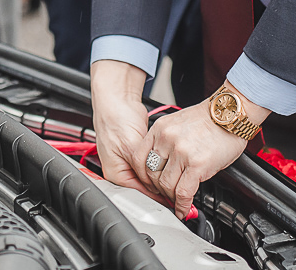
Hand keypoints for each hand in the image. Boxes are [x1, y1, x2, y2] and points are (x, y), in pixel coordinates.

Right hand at [90, 60, 166, 201]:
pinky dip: (162, 163)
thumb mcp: (130, 146)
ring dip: (164, 174)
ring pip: (151, 175)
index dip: (159, 195)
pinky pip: (152, 163)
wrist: (115, 99)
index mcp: (116, 174)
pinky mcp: (138, 151)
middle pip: (147, 186)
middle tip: (181, 184)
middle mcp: (123, 170)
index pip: (141, 193)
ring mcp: (130, 161)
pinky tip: (172, 161)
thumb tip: (159, 185)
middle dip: (163, 185)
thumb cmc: (115, 119)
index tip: (176, 196)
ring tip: (179, 173)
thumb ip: (144, 166)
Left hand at [140, 81, 269, 218]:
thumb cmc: (208, 119)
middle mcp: (167, 140)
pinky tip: (184, 209)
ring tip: (177, 200)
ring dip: (171, 197)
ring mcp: (181, 152)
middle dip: (158, 189)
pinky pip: (183, 192)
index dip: (142, 177)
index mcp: (159, 129)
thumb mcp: (177, 124)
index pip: (138, 159)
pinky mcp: (197, 164)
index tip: (149, 184)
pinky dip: (182, 205)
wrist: (230, 114)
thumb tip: (163, 167)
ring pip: (166, 185)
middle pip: (151, 175)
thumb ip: (165, 142)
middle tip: (165, 194)